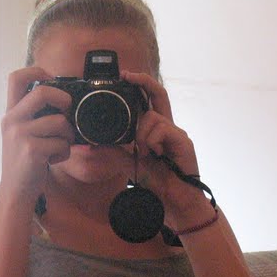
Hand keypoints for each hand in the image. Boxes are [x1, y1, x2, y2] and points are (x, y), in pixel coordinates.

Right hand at [0, 67, 73, 202]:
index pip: (16, 78)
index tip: (52, 78)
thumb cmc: (26, 162)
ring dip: (68, 135)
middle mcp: (12, 120)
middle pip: (42, 91)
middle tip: (67, 111)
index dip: (37, 70)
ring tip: (60, 146)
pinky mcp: (32, 151)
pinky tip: (53, 160)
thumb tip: (64, 100)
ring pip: (60, 122)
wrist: (16, 191)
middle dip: (63, 99)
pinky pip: (62, 144)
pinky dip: (64, 153)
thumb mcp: (23, 134)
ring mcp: (20, 135)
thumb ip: (35, 116)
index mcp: (11, 113)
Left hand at [122, 71, 211, 226]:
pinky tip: (154, 154)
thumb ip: (115, 152)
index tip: (123, 77)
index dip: (139, 86)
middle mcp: (167, 127)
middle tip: (127, 75)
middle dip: (143, 80)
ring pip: (152, 117)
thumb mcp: (129, 163)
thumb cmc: (158, 182)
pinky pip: (161, 129)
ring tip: (144, 152)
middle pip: (159, 93)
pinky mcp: (183, 141)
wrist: (175, 201)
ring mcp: (176, 133)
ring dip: (141, 134)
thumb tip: (93, 145)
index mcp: (155, 130)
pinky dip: (151, 140)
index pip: (149, 101)